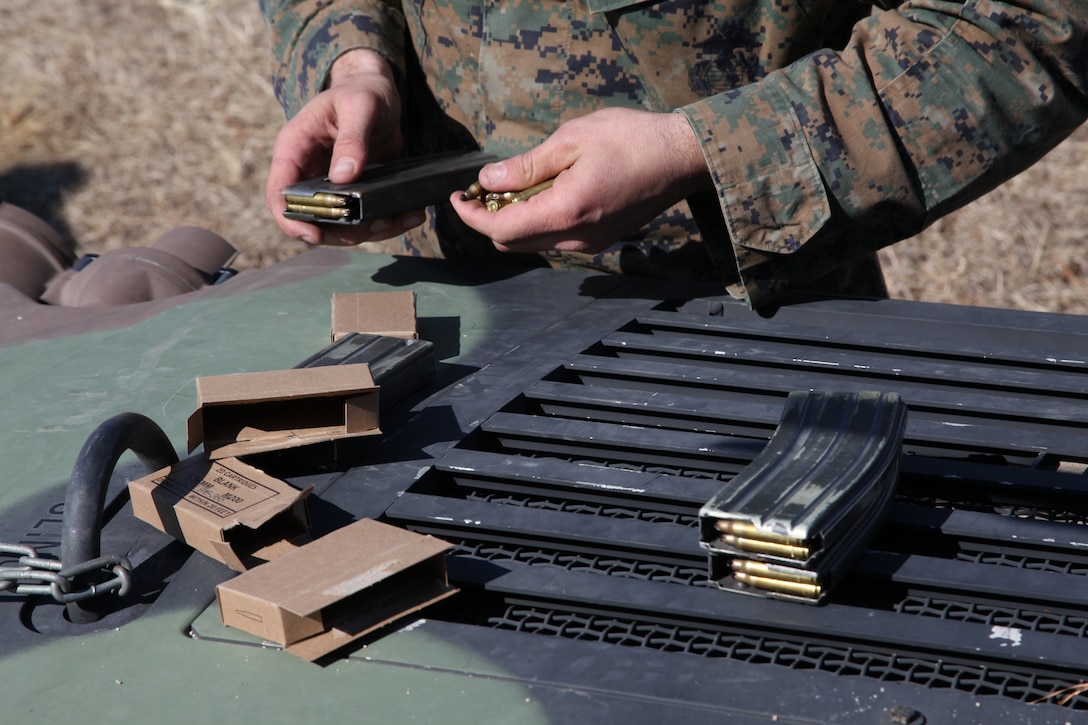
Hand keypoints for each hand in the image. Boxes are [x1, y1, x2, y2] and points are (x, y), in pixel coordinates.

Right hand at [265, 50, 423, 245]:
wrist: (380, 92)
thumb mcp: (359, 107)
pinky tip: (409, 216)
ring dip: (368, 231)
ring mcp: (330, 185)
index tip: (314, 235)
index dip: (291, 219)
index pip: (279, 192)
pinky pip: (364, 217)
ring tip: (398, 219)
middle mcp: (308, 171)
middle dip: (338, 231)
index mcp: (294, 148)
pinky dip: (386, 222)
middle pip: (309, 218)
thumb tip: (343, 177)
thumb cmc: (363, 91)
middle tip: (371, 227)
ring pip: (340, 224)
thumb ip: (352, 139)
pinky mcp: (354, 192)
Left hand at [450, 108, 711, 254]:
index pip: (500, 230)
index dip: (471, 217)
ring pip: (533, 244)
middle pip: (511, 244)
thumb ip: (526, 166)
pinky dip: (538, 222)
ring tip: (514, 187)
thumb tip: (488, 181)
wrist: (682, 158)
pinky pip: (555, 239)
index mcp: (565, 213)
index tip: (459, 197)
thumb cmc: (632, 140)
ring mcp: (589, 244)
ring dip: (514, 222)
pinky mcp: (600, 241)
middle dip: (489, 220)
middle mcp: (575, 239)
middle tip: (483, 189)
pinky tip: (543, 194)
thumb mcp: (571, 140)